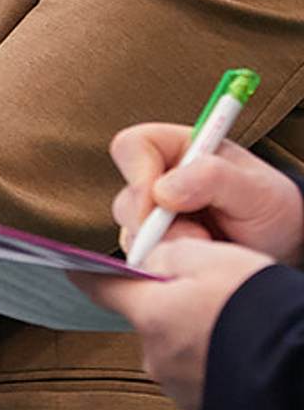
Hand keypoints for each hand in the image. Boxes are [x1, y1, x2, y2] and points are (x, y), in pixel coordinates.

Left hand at [78, 237, 277, 409]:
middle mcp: (154, 355)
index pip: (100, 288)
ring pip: (173, 346)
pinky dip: (211, 359)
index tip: (74, 266)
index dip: (89, 273)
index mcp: (150, 314)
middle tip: (209, 294)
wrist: (297, 374)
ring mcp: (177, 385)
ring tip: (232, 327)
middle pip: (147, 318)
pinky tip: (239, 351)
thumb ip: (169, 255)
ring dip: (193, 334)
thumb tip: (146, 261)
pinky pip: (197, 372)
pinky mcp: (201, 406)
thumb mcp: (215, 261)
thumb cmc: (259, 311)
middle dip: (168, 305)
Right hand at [109, 123, 303, 264]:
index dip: (137, 172)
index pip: (133, 146)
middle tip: (196, 237)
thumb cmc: (272, 208)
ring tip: (207, 247)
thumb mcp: (256, 189)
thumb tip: (162, 190)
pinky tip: (194, 260)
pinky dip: (164, 263)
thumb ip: (213, 178)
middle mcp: (159, 180)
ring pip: (130, 231)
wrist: (283, 245)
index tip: (158, 204)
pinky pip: (141, 256)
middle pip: (127, 197)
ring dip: (165, 247)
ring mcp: (154, 215)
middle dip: (155, 225)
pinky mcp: (155, 245)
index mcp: (179, 149)